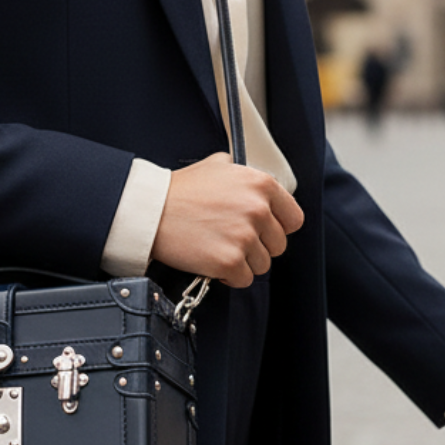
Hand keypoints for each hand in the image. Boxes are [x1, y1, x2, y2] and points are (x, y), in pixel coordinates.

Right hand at [150, 152, 303, 287]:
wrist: (150, 211)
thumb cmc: (179, 190)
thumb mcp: (217, 166)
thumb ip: (243, 174)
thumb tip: (257, 187)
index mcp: (261, 184)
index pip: (294, 218)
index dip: (278, 227)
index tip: (263, 231)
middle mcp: (258, 209)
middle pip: (278, 245)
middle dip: (257, 246)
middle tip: (231, 239)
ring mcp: (245, 236)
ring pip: (262, 264)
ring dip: (242, 262)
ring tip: (217, 247)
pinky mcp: (230, 260)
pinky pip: (243, 279)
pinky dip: (228, 275)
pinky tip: (211, 260)